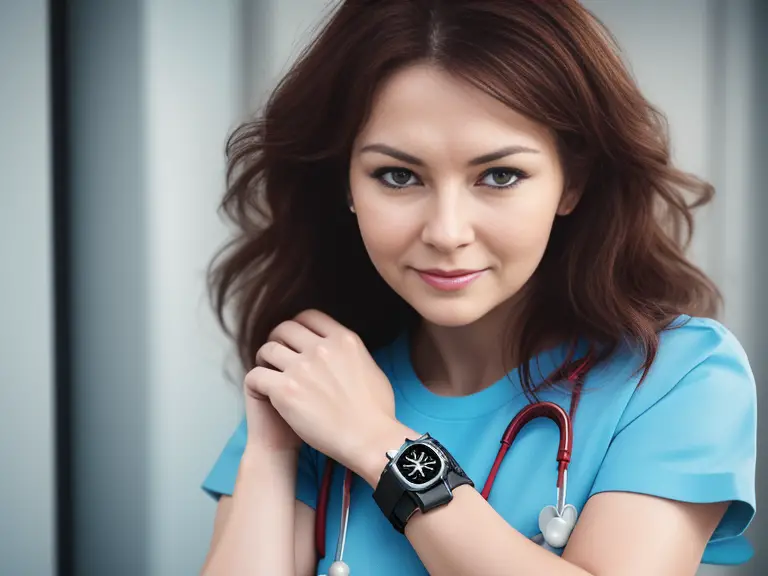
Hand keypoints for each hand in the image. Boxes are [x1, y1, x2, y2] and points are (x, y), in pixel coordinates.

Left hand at [244, 309, 397, 471]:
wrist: (369, 439)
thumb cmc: (376, 412)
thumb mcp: (372, 367)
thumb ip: (352, 354)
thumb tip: (343, 354)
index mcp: (343, 340)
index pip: (309, 316)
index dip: (297, 326)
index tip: (294, 339)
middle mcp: (321, 349)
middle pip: (285, 328)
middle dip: (277, 339)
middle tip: (276, 355)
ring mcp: (301, 369)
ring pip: (267, 350)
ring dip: (264, 359)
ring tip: (267, 372)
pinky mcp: (285, 391)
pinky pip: (256, 376)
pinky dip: (256, 381)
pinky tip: (262, 390)